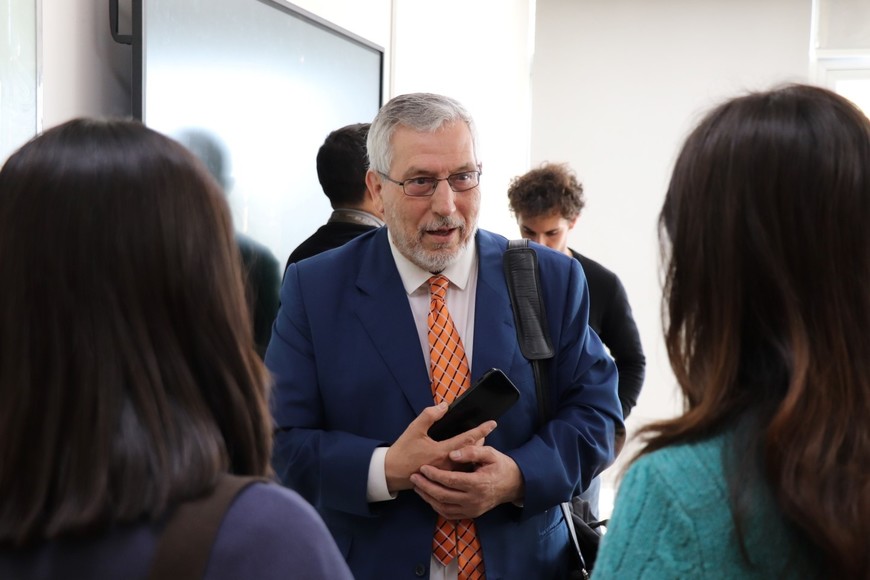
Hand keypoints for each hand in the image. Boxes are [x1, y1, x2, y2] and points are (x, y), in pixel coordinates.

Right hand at [384, 403, 495, 492]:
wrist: (392, 472)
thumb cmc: (403, 451)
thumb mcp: (414, 429)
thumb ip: (429, 415)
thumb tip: (444, 406)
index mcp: (442, 451)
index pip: (467, 439)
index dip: (481, 430)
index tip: (492, 423)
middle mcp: (447, 464)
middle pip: (471, 452)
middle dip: (481, 441)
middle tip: (486, 431)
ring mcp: (446, 473)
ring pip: (467, 462)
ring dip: (474, 451)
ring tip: (478, 441)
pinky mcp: (442, 478)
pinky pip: (459, 469)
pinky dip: (465, 460)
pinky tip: (465, 454)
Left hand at [410, 445, 524, 519]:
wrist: (514, 485)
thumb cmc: (501, 465)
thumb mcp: (490, 453)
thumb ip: (472, 451)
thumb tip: (452, 454)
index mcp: (478, 484)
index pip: (450, 481)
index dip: (434, 475)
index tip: (422, 468)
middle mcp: (474, 500)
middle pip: (443, 496)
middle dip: (425, 486)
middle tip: (413, 477)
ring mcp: (472, 510)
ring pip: (443, 508)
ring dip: (427, 497)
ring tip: (417, 486)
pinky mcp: (471, 514)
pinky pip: (448, 514)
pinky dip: (436, 506)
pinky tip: (429, 496)